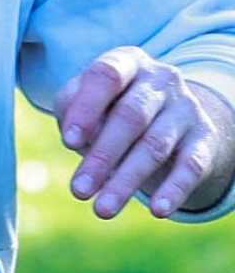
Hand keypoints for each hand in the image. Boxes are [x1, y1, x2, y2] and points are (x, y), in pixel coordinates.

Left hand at [56, 50, 234, 220]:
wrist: (165, 117)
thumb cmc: (106, 108)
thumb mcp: (84, 102)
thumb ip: (72, 110)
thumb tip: (78, 138)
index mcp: (127, 62)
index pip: (107, 76)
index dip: (87, 108)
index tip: (67, 141)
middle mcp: (161, 79)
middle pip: (131, 117)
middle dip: (102, 156)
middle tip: (79, 191)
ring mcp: (187, 107)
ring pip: (156, 146)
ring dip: (127, 180)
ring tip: (102, 210)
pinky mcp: (205, 137)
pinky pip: (192, 164)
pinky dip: (175, 188)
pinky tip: (158, 210)